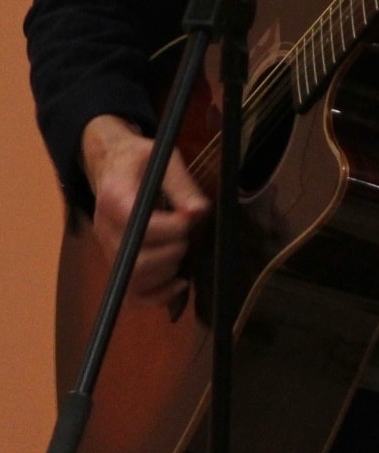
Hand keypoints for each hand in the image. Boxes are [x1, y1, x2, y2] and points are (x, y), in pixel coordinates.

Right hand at [81, 114, 209, 306]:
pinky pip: (132, 295)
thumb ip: (181, 184)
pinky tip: (179, 282)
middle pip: (136, 259)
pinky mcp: (116, 263)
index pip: (136, 223)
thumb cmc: (139, 159)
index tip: (192, 217)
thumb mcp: (162, 157)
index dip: (171, 227)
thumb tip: (200, 212)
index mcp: (113, 196)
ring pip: (134, 281)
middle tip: (188, 236)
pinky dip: (159, 295)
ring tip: (181, 251)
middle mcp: (105, 228)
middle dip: (173, 251)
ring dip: (168, 272)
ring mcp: (108, 250)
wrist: (111, 165)